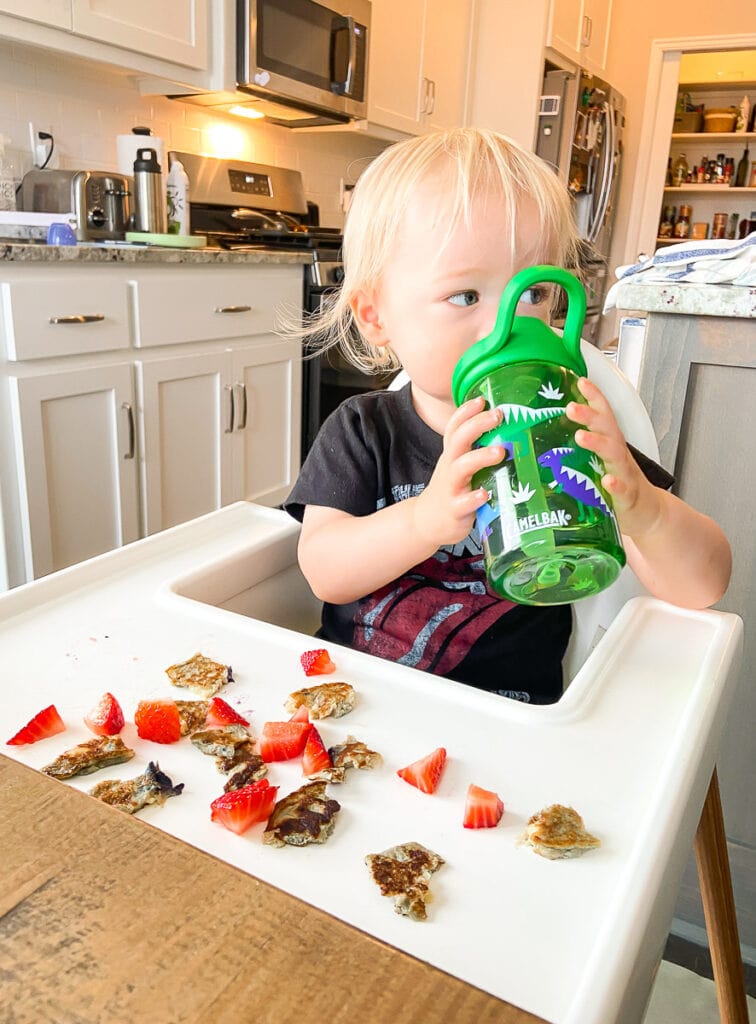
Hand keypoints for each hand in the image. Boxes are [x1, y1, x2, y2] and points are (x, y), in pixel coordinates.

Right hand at [414, 396, 503, 547]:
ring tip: (500, 451)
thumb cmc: (451, 489)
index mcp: (452, 455)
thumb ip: (476, 451)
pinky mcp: (454, 510)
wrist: (426, 522)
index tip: (482, 399)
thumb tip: (510, 431)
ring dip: (480, 457)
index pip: (454, 427)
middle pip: (458, 440)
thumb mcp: (458, 466)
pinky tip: (485, 494)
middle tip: (498, 415)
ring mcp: (451, 488)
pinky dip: (473, 498)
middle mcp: (449, 467)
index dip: (466, 412)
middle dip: (477, 425)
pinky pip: (463, 503)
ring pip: (461, 468)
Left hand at [566, 377, 662, 539]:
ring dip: (598, 443)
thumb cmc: (619, 488)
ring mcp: (625, 475)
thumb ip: (578, 452)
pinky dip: (615, 484)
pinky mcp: (628, 498)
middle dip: (590, 416)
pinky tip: (608, 480)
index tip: (581, 381)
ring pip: (614, 455)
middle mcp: (618, 456)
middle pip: (607, 430)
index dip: (594, 398)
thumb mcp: (598, 465)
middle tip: (571, 408)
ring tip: (581, 436)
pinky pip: (622, 490)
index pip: (604, 416)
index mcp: (610, 446)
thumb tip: (546, 441)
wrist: (648, 514)